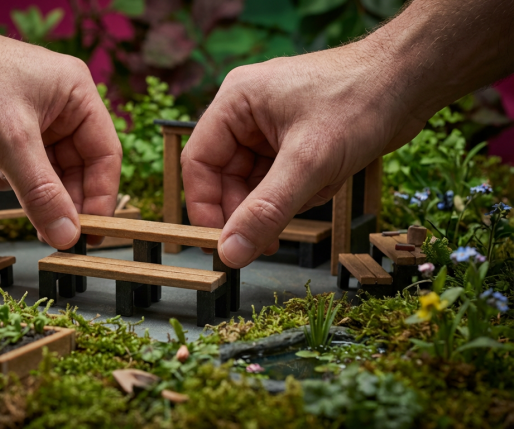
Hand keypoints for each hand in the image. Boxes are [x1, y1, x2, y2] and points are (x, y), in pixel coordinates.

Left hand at [0, 34, 121, 248]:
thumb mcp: (12, 140)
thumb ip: (42, 193)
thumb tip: (66, 235)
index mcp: (77, 96)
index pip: (105, 156)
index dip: (101, 198)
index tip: (91, 234)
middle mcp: (59, 109)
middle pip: (77, 170)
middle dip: (62, 201)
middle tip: (55, 235)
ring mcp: (31, 123)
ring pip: (45, 175)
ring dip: (30, 193)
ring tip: (18, 204)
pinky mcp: (4, 135)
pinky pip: (17, 171)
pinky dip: (3, 179)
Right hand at [181, 43, 428, 267]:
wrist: (413, 80)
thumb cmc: (361, 100)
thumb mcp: (309, 163)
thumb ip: (265, 211)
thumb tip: (230, 252)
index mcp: (235, 103)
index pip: (199, 163)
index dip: (205, 207)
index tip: (222, 244)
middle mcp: (247, 114)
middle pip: (227, 178)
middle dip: (254, 209)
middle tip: (271, 241)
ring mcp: (272, 128)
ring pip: (258, 184)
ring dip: (285, 200)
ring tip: (319, 188)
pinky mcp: (296, 141)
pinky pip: (283, 181)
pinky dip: (303, 191)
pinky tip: (330, 180)